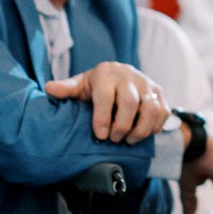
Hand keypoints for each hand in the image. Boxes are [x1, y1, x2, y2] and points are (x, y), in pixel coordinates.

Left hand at [44, 62, 168, 143]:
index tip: (100, 135)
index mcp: (107, 73)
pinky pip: (163, 112)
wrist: (121, 76)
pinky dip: (154, 127)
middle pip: (131, 103)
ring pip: (151, 109)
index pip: (106, 95)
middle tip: (113, 140)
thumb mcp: (81, 85)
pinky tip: (142, 134)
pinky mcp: (160, 93)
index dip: (103, 118)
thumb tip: (49, 89)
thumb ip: (67, 88)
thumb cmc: (96, 86)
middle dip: (122, 126)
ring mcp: (147, 84)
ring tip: (129, 140)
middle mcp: (130, 76)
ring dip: (141, 129)